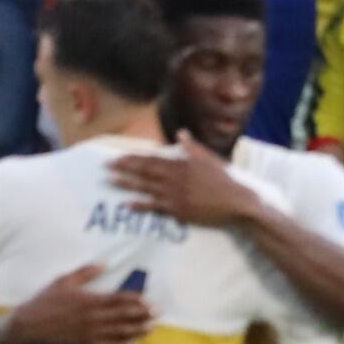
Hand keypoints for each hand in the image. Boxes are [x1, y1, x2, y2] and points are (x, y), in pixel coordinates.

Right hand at [7, 262, 152, 343]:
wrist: (29, 326)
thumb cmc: (45, 301)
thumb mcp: (63, 281)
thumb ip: (85, 272)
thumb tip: (104, 263)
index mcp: (89, 299)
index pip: (119, 299)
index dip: (136, 300)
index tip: (149, 300)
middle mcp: (93, 317)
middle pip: (124, 316)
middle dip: (143, 314)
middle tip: (158, 313)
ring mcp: (91, 333)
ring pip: (120, 332)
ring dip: (138, 330)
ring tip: (151, 327)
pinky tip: (132, 343)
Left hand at [109, 140, 264, 228]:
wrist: (237, 202)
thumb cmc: (226, 180)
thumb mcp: (210, 159)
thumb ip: (193, 147)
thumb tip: (181, 133)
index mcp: (181, 164)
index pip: (152, 159)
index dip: (133, 158)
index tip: (118, 156)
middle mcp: (174, 178)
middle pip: (144, 171)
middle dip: (124, 168)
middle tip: (106, 166)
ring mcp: (175, 195)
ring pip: (145, 187)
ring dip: (126, 183)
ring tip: (110, 180)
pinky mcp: (178, 210)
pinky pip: (155, 207)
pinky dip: (141, 205)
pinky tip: (128, 203)